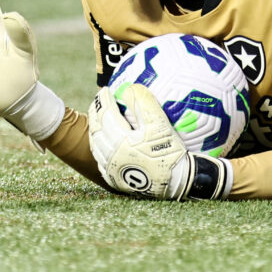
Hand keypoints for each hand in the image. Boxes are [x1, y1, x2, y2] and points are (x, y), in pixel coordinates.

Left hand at [88, 85, 230, 199]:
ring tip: (100, 117)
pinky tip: (105, 138)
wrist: (176, 182)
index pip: (105, 115)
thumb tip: (130, 89)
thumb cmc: (171, 152)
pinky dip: (99, 144)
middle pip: (96, 129)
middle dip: (95, 112)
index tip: (105, 90)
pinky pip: (99, 158)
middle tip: (100, 101)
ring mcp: (110, 169)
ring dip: (95, 128)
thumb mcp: (161, 125)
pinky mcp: (113, 178)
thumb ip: (145, 104)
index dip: (103, 100)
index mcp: (121, 142)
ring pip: (95, 144)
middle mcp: (111, 157)